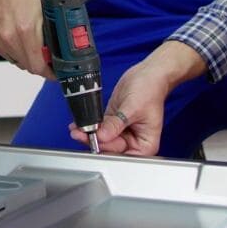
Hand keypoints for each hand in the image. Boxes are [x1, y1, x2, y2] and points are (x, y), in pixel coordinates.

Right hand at [0, 0, 55, 78]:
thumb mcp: (53, 6)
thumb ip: (61, 27)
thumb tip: (72, 44)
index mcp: (26, 29)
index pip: (38, 66)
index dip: (50, 72)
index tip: (57, 71)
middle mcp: (10, 36)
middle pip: (29, 67)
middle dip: (42, 66)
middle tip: (50, 60)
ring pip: (18, 62)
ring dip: (28, 59)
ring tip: (36, 46)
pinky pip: (8, 55)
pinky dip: (16, 51)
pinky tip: (22, 39)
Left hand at [74, 40, 206, 156]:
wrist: (147, 74)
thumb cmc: (150, 90)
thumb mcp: (133, 108)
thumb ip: (116, 124)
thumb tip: (102, 136)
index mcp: (144, 145)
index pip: (122, 153)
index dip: (107, 148)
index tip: (93, 141)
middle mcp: (133, 142)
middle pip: (110, 148)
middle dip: (94, 141)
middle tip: (79, 134)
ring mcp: (121, 133)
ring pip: (102, 139)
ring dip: (89, 134)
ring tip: (76, 129)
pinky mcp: (113, 123)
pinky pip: (99, 128)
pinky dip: (90, 126)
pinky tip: (80, 124)